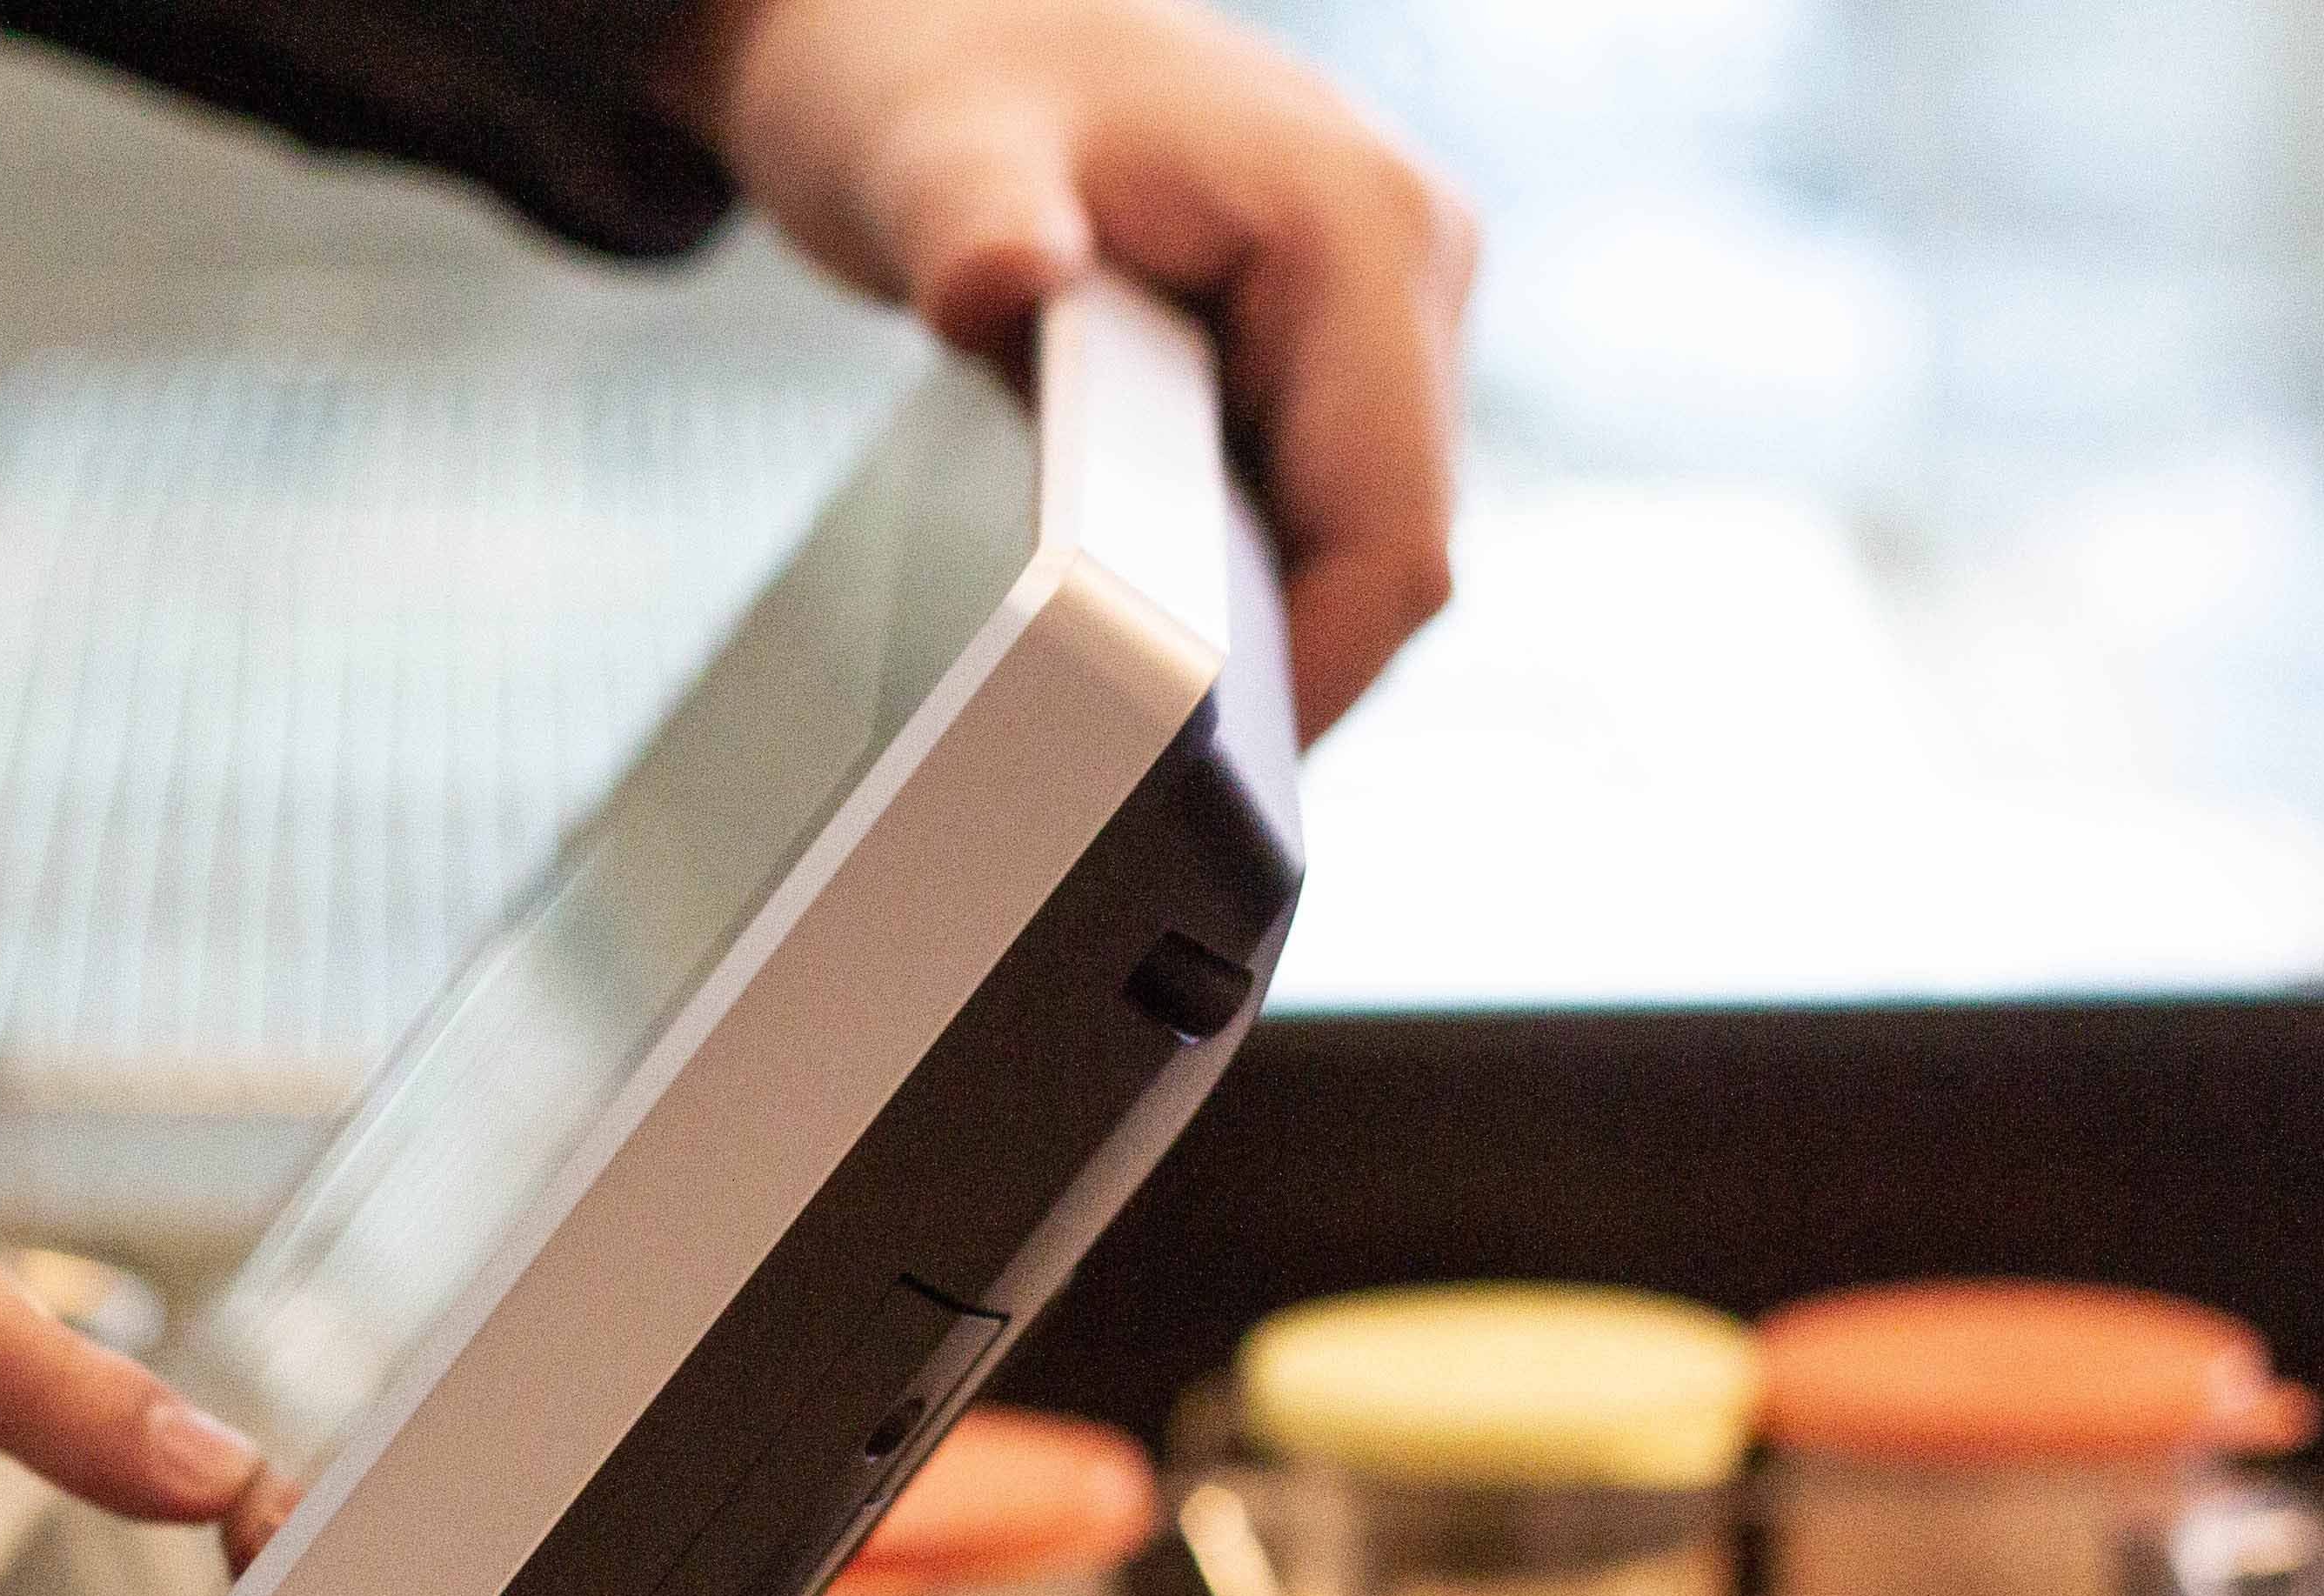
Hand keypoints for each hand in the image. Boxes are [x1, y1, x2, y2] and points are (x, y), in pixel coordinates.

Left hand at [683, 0, 1475, 735]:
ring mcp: (1382, 306)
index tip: (1192, 789)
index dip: (1312, 685)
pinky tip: (1134, 631)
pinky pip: (1316, 507)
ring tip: (1120, 719)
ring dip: (1262, 633)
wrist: (913, 20)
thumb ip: (966, 223)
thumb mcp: (921, 155)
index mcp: (1357, 224)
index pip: (1396, 535)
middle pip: (1397, 555)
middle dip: (1285, 675)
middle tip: (1133, 790)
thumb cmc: (921, 78)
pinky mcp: (1333, 344)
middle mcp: (1409, 260)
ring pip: (1364, 542)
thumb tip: (999, 281)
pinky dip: (1238, 579)